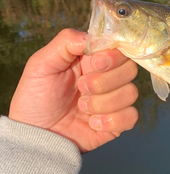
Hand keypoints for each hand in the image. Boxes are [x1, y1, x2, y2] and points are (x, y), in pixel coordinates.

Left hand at [9, 29, 138, 153]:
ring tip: (82, 108)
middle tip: (81, 88)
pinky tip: (92, 123)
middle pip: (130, 69)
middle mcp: (106, 77)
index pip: (119, 48)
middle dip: (105, 81)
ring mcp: (113, 101)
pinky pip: (131, 116)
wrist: (34, 136)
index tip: (94, 63)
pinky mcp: (116, 123)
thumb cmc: (34, 98)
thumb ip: (65, 42)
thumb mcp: (41, 64)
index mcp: (91, 60)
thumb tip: (92, 37)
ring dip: (104, 102)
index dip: (112, 55)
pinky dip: (112, 120)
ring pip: (131, 93)